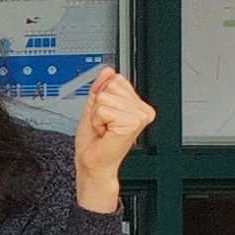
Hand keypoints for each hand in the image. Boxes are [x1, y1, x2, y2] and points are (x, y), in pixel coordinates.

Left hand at [72, 69, 152, 209]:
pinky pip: (103, 108)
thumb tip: (108, 71)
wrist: (92, 163)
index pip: (116, 80)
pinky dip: (97, 121)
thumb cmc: (95, 143)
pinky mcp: (132, 122)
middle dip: (99, 107)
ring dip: (97, 115)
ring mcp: (139, 116)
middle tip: (104, 124)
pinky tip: (105, 132)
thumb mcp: (94, 109)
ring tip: (104, 129)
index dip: (102, 98)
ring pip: (105, 98)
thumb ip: (100, 89)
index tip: (105, 116)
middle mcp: (142, 110)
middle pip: (110, 87)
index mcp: (137, 105)